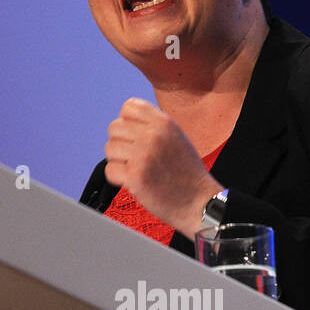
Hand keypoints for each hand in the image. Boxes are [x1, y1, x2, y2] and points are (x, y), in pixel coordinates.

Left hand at [104, 98, 223, 237]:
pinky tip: (133, 181)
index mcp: (164, 122)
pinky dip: (117, 178)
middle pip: (114, 128)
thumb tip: (125, 121)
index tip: (135, 137)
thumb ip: (153, 126)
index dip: (127, 122)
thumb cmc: (187, 173)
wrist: (199, 202)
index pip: (129, 107)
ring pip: (109, 148)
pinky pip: (110, 169)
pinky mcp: (135, 176)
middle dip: (120, 143)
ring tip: (136, 169)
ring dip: (118, 161)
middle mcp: (153, 135)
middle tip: (134, 157)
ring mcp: (143, 155)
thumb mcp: (177, 137)